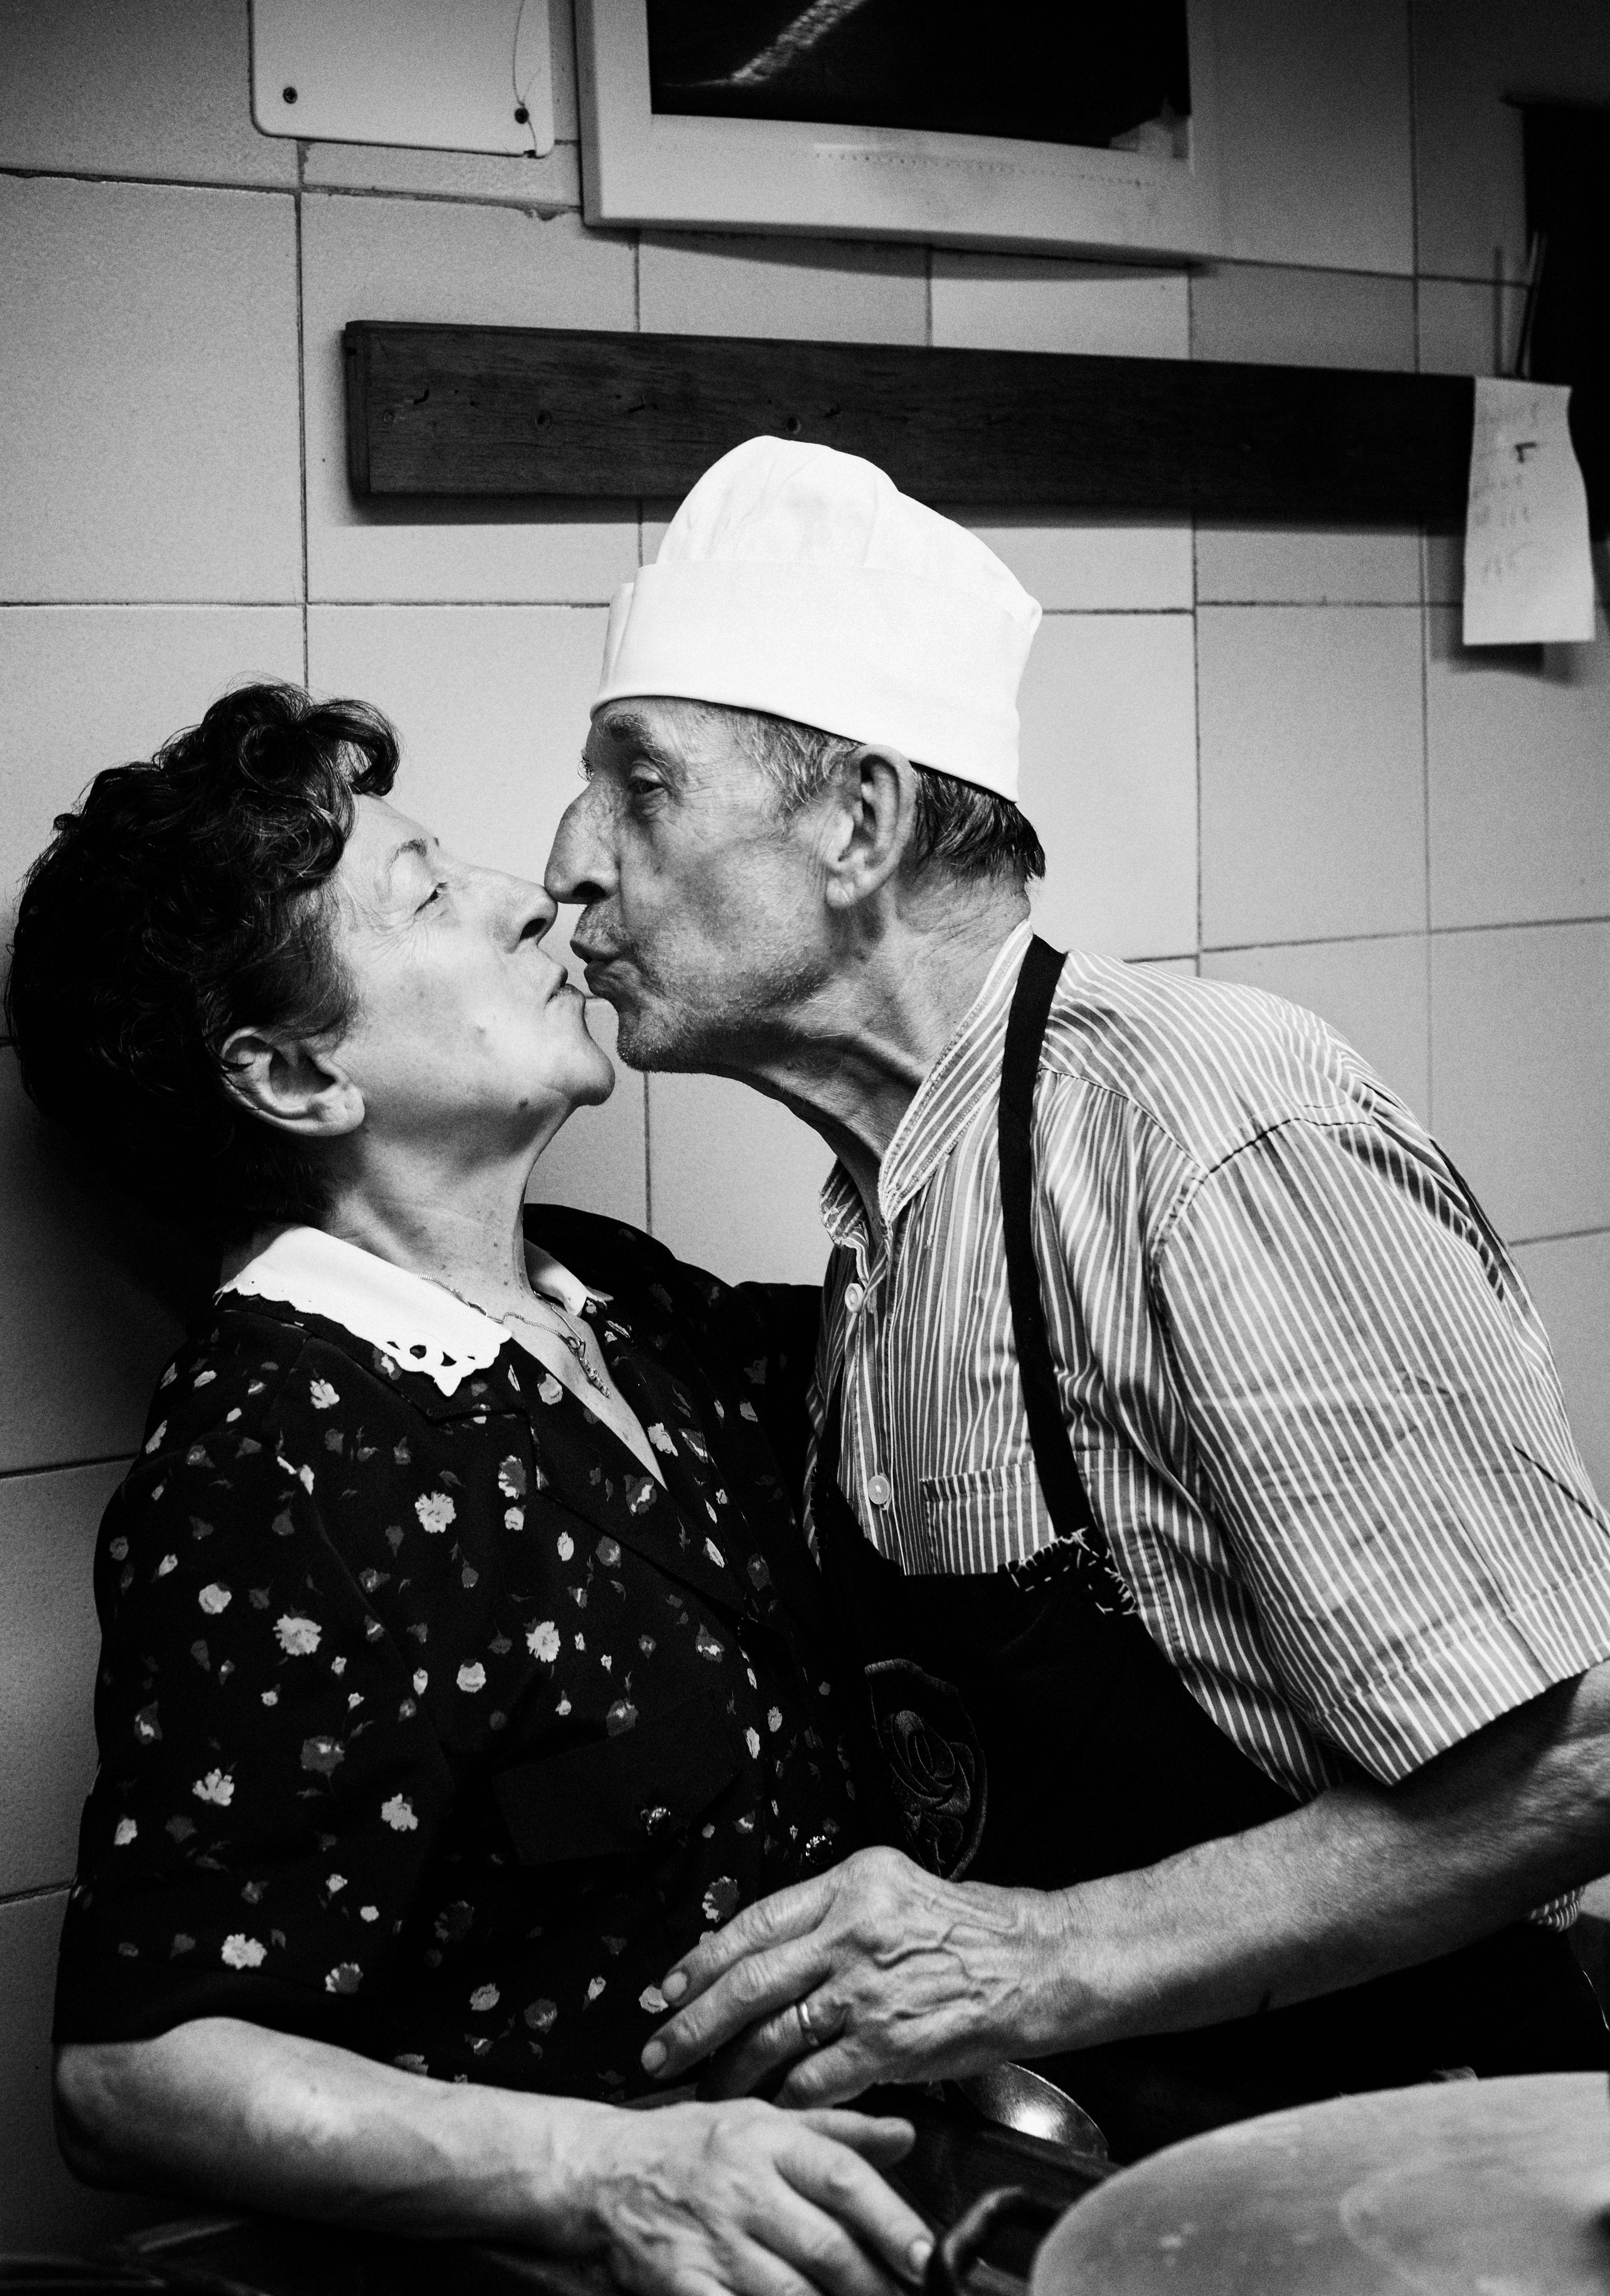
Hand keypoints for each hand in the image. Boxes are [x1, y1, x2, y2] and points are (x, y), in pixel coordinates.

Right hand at [572, 2096, 930, 2295]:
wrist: (599, 2173)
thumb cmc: (688, 2145)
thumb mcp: (761, 2118)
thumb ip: (837, 2131)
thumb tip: (906, 2135)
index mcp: (769, 2142)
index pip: (844, 2179)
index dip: (892, 2220)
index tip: (929, 2257)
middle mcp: (744, 2189)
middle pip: (826, 2247)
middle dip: (875, 2283)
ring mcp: (713, 2241)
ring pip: (789, 2292)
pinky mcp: (683, 2284)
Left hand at [641, 1846, 1062, 2106]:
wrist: (1032, 1961)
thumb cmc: (962, 1928)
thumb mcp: (888, 1887)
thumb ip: (826, 1913)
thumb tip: (756, 1951)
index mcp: (847, 1885)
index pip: (752, 1923)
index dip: (700, 1961)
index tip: (666, 1989)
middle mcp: (850, 1932)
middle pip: (748, 1981)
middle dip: (693, 2022)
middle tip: (658, 2049)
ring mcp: (867, 1990)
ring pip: (773, 2034)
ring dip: (732, 2068)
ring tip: (708, 2087)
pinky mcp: (889, 2044)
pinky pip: (815, 2078)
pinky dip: (785, 2096)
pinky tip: (770, 2104)